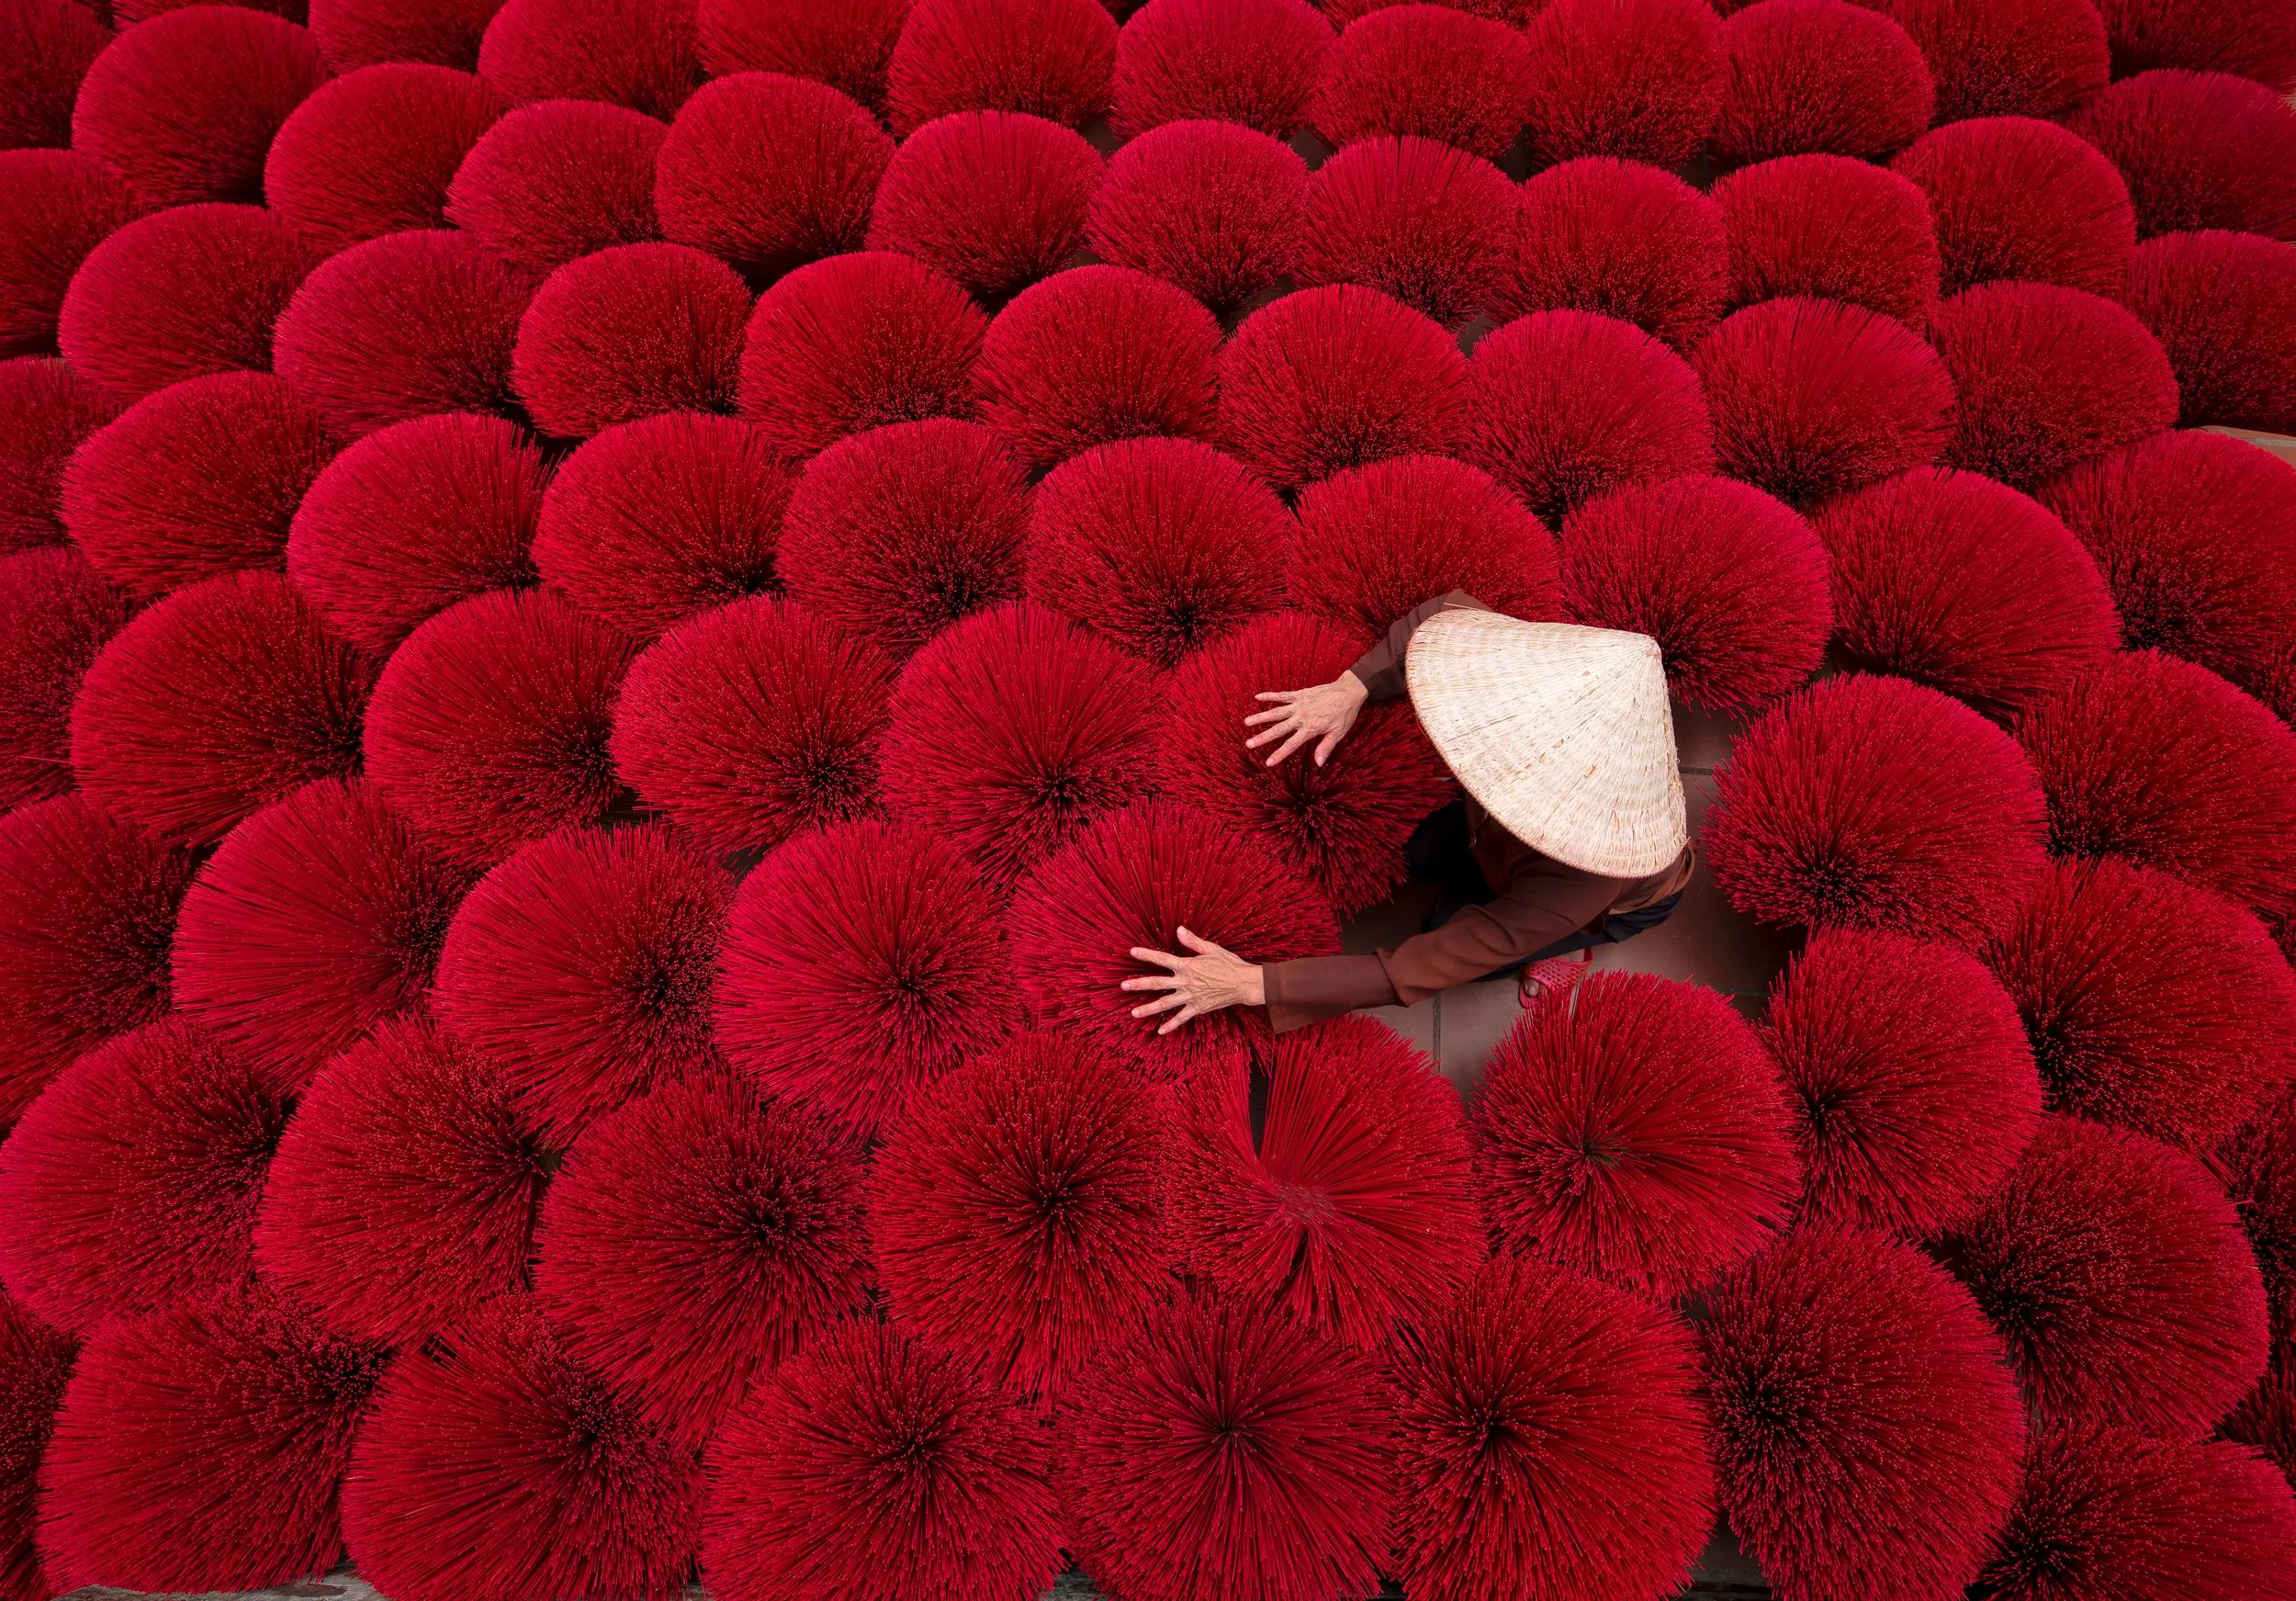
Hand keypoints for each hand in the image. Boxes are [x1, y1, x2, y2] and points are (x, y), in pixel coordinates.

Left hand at [1121, 928, 1265, 1034]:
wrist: (1244, 983)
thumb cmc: (1229, 963)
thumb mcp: (1211, 948)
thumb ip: (1192, 941)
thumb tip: (1178, 929)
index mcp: (1187, 966)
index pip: (1162, 959)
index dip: (1146, 955)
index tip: (1132, 952)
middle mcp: (1186, 982)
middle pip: (1157, 983)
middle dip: (1139, 985)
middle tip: (1123, 986)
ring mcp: (1190, 996)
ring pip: (1165, 1004)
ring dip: (1148, 1008)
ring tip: (1134, 1013)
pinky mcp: (1198, 1008)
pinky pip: (1181, 1018)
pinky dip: (1171, 1025)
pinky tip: (1160, 1031)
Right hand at [1243, 671, 1367, 767]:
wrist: (1348, 691)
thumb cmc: (1344, 714)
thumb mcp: (1338, 733)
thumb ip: (1326, 748)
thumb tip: (1318, 763)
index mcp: (1310, 729)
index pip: (1291, 745)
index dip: (1279, 754)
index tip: (1267, 762)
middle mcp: (1301, 717)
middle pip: (1278, 729)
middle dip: (1262, 737)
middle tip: (1248, 743)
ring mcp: (1299, 705)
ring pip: (1275, 712)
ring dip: (1260, 717)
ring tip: (1246, 721)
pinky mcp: (1299, 694)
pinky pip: (1282, 695)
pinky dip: (1270, 695)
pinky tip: (1258, 697)